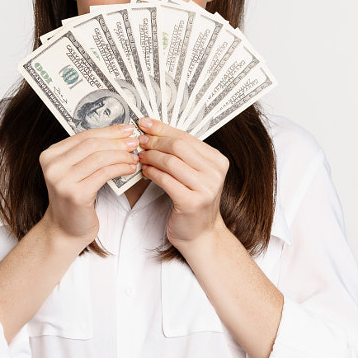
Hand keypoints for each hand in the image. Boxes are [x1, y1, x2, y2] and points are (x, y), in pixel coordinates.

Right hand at [36, 123, 142, 246]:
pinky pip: (104, 174)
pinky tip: (130, 168)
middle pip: (92, 145)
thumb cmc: (74, 199)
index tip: (127, 128)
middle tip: (135, 142)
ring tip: (134, 157)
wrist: (65, 229)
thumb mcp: (74, 172)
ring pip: (100, 158)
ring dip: (121, 155)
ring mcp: (62, 181)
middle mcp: (53, 166)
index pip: (83, 135)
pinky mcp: (76, 194)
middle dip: (117, 141)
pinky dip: (120, 168)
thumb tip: (118, 133)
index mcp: (50, 155)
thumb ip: (87, 153)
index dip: (108, 131)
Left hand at [135, 117, 228, 244]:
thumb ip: (182, 155)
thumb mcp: (195, 175)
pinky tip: (144, 171)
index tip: (145, 123)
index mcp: (217, 161)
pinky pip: (166, 180)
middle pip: (179, 146)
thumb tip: (154, 131)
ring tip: (140, 157)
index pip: (186, 136)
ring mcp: (206, 188)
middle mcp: (215, 172)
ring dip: (151, 157)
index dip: (163, 128)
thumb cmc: (193, 202)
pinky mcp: (192, 202)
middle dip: (155, 141)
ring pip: (171, 162)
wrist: (201, 234)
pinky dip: (152, 173)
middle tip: (139, 141)